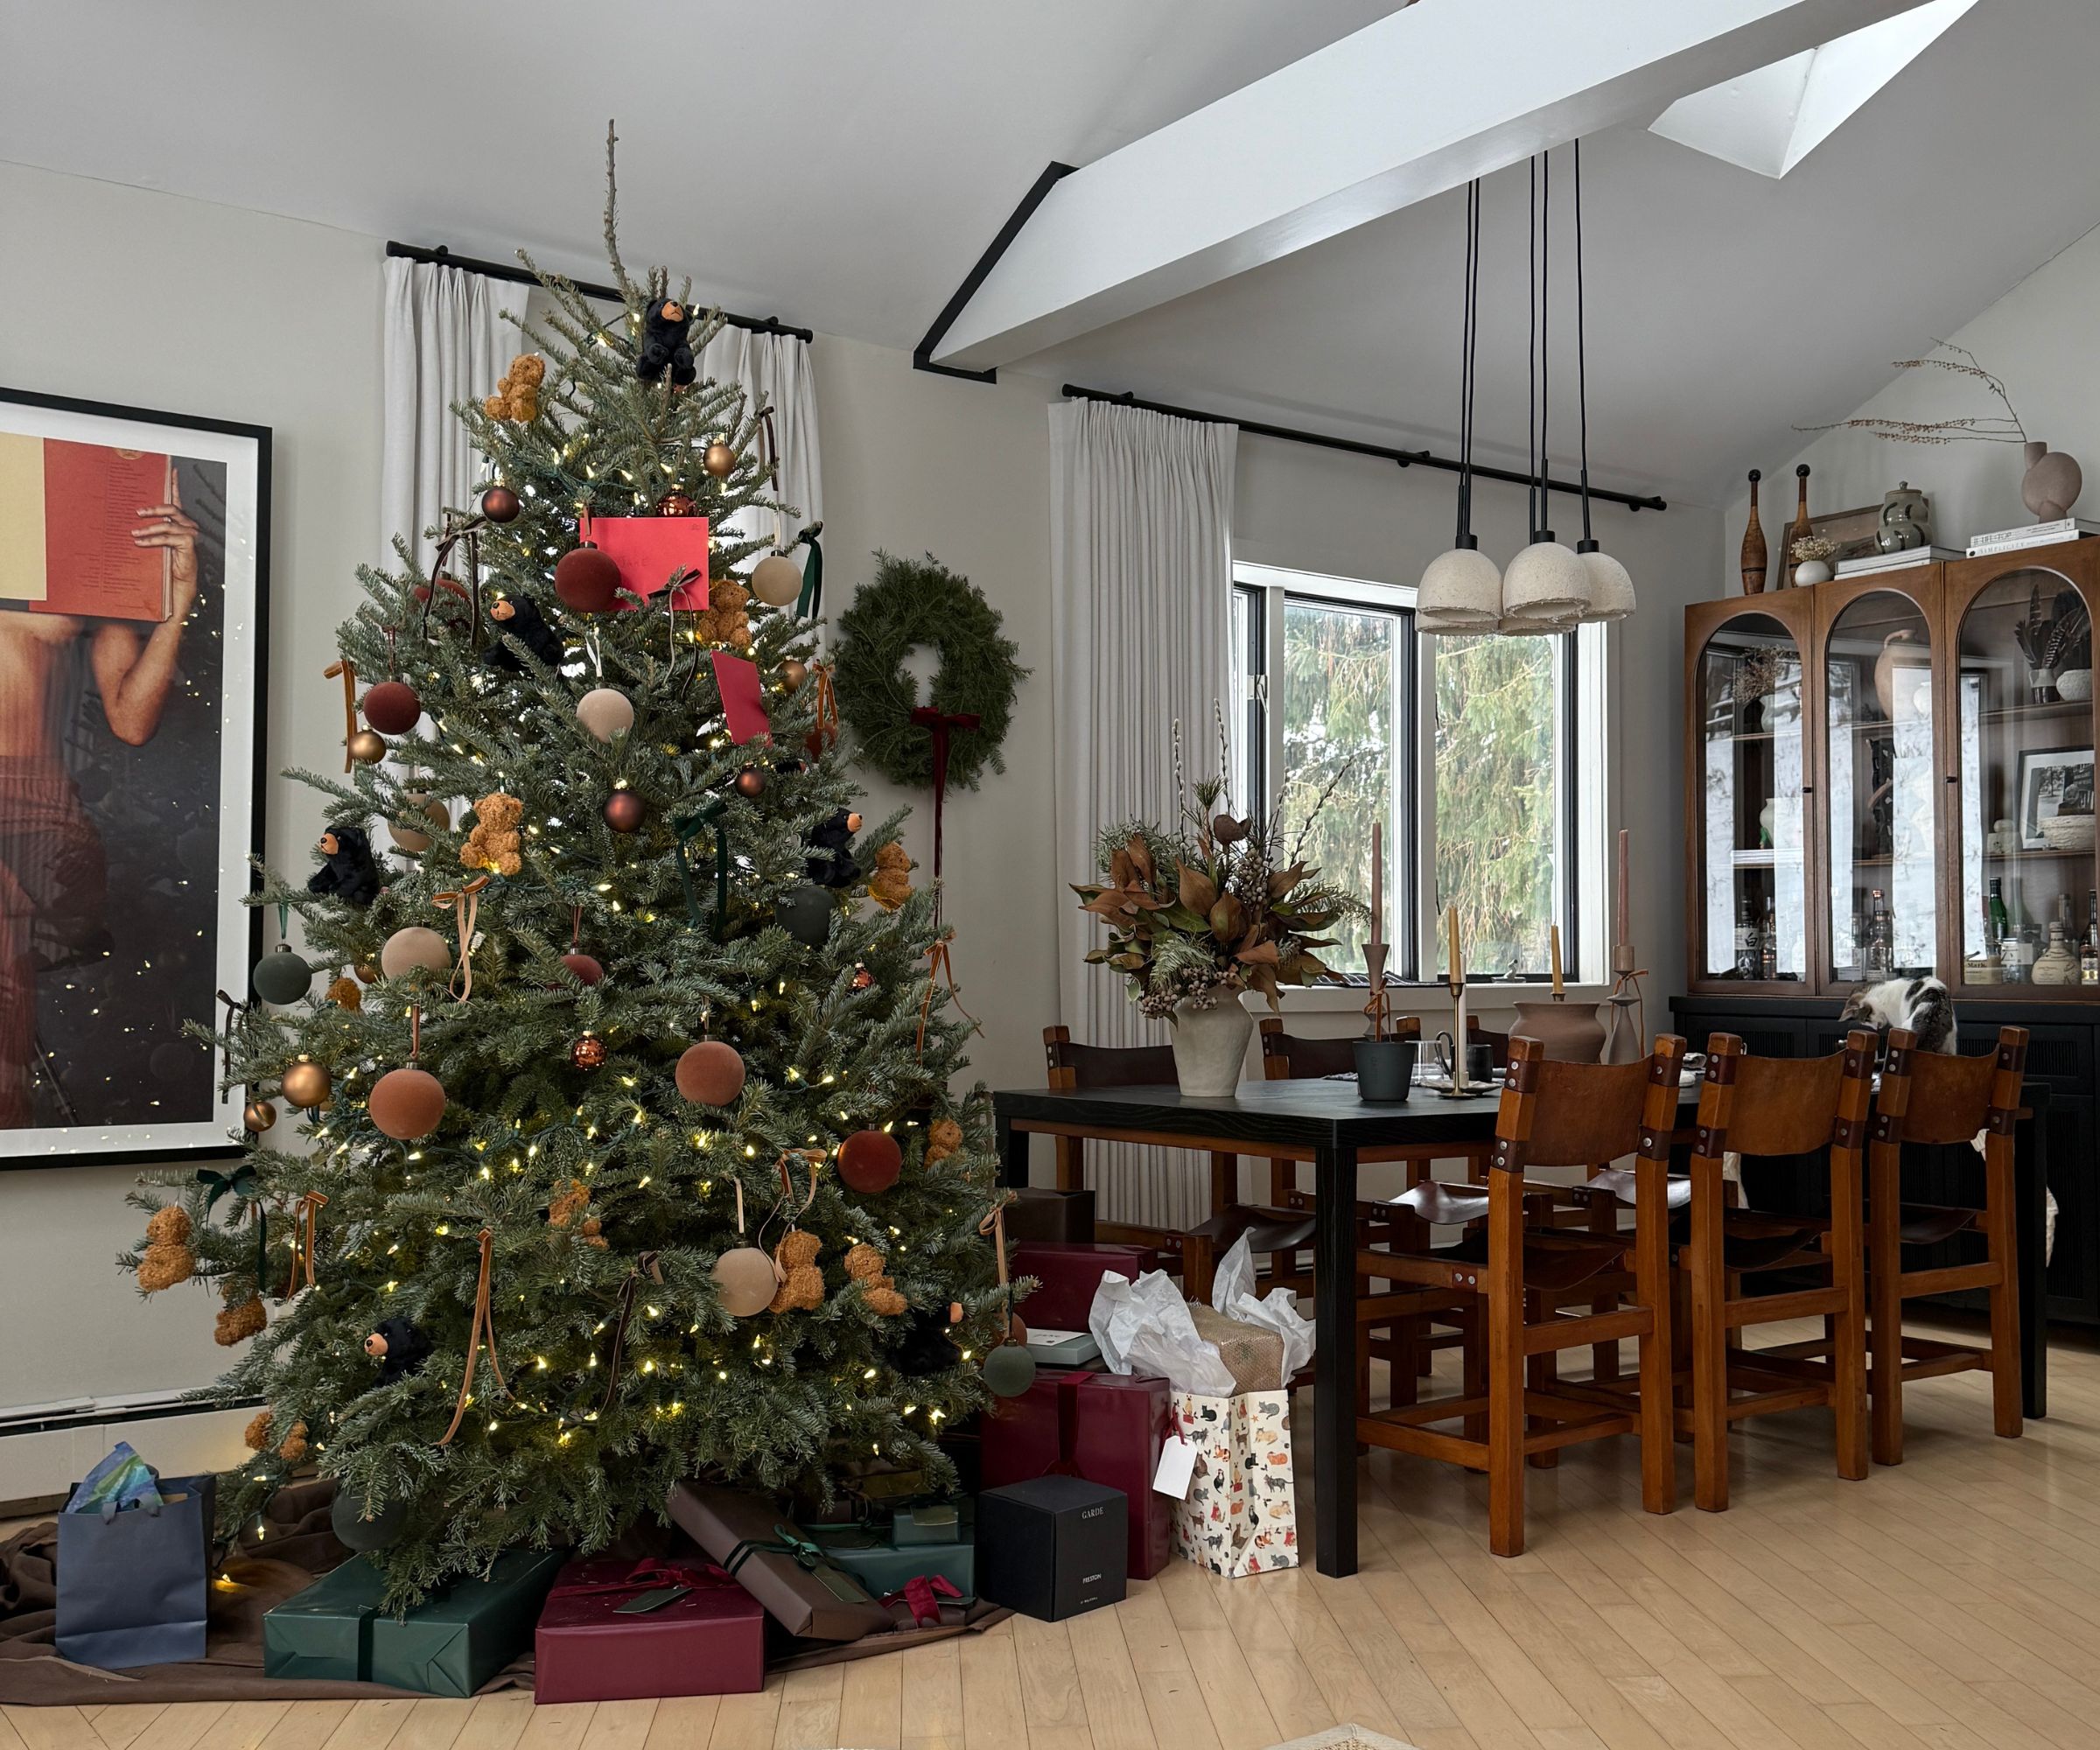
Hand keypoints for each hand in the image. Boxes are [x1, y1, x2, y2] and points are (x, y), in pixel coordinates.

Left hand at [131, 472, 199, 617]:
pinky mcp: (188, 546)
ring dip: (148, 527)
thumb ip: (148, 534)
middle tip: (137, 512)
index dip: (174, 486)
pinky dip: (153, 539)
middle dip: (154, 508)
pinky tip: (140, 543)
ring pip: (169, 522)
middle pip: (172, 509)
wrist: (175, 592)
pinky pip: (168, 537)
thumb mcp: (153, 548)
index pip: (176, 502)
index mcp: (179, 525)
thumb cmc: (162, 571)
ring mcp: (189, 537)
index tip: (171, 470)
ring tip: (134, 533)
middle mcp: (187, 528)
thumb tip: (128, 524)